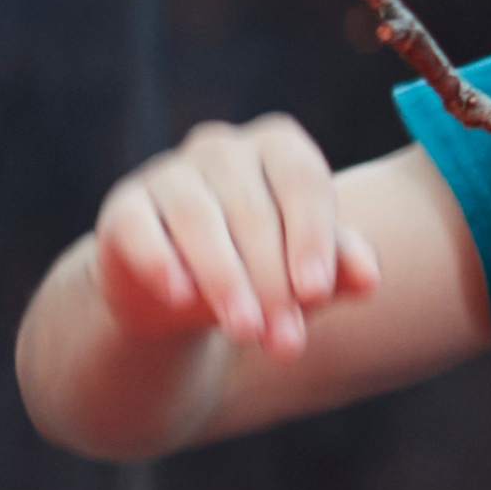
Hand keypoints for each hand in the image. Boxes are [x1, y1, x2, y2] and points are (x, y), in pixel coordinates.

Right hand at [90, 112, 382, 359]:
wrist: (178, 295)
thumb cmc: (258, 269)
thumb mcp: (303, 272)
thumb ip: (338, 267)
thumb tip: (368, 277)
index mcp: (277, 147)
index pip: (301, 179)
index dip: (310, 235)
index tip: (317, 293)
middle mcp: (221, 148)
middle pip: (253, 210)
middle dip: (272, 282)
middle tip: (285, 342)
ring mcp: (167, 174)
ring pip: (198, 219)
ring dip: (225, 280)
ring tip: (244, 331)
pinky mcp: (122, 208)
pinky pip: (139, 229)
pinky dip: (160, 262)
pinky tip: (180, 297)